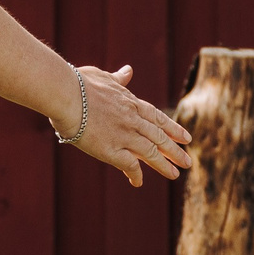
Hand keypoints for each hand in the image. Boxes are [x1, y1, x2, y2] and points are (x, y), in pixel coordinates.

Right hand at [56, 64, 193, 186]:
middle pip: (159, 137)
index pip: (157, 118)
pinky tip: (138, 183)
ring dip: (164, 165)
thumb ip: (118, 78)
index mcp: (131, 102)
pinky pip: (129, 165)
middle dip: (175, 150)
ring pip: (151, 152)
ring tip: (175, 175)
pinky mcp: (111, 149)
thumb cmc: (78, 82)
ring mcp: (124, 135)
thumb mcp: (103, 76)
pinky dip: (135, 174)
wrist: (65, 94)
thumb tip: (128, 71)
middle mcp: (132, 120)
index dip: (173, 129)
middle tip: (188, 161)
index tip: (186, 137)